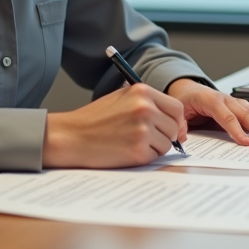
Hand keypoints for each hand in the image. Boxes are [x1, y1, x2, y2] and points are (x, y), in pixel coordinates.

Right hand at [42, 83, 187, 168]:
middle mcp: (145, 108)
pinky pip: (155, 156)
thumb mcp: (122, 98)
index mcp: (142, 92)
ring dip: (155, 147)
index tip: (172, 128)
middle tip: (150, 138)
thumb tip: (175, 119)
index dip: (176, 120)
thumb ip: (148, 103)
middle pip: (175, 127)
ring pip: (166, 143)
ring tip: (132, 142)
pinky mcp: (138, 151)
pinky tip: (127, 150)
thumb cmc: (94, 119)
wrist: (71, 136)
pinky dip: (145, 156)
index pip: (176, 107)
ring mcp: (143, 130)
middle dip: (167, 135)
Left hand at [166, 78, 248, 145]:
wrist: (187, 89)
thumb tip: (182, 138)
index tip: (248, 143)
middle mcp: (225, 99)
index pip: (226, 117)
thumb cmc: (184, 100)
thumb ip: (180, 125)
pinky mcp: (238, 106)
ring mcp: (234, 101)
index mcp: (210, 100)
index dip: (237, 131)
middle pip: (246, 114)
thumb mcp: (178, 112)